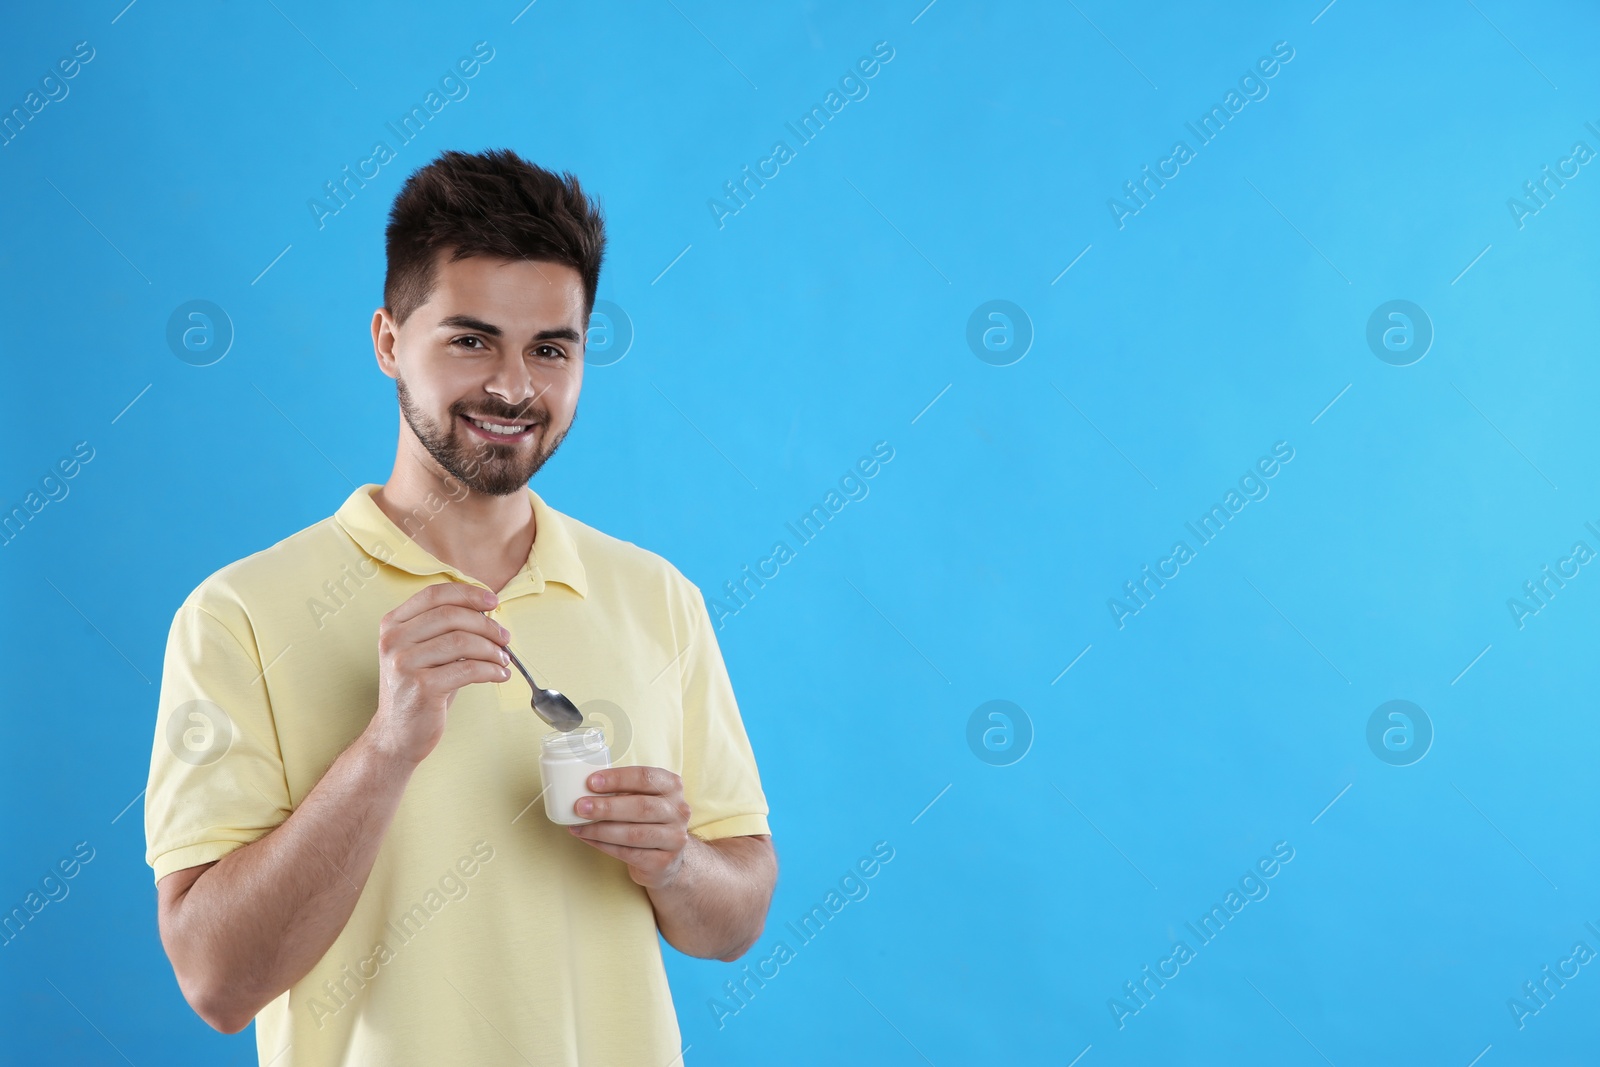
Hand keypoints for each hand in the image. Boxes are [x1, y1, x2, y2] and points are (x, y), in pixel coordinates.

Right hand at [366, 581, 509, 765]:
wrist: (397, 735)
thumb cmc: (419, 689)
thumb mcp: (425, 652)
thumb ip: (445, 629)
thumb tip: (486, 612)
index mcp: (393, 624)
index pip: (434, 594)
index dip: (467, 593)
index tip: (492, 601)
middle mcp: (393, 640)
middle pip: (451, 615)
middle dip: (486, 625)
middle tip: (504, 638)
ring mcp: (404, 663)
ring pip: (462, 641)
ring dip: (491, 649)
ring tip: (503, 659)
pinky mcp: (420, 686)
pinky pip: (468, 669)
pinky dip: (491, 670)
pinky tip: (499, 675)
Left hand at [566, 766, 692, 888]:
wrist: (667, 858)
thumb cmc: (647, 820)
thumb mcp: (643, 798)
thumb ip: (621, 791)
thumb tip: (584, 788)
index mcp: (672, 787)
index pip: (645, 777)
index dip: (617, 779)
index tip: (591, 782)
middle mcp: (678, 811)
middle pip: (641, 807)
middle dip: (606, 807)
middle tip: (580, 806)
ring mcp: (674, 838)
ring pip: (634, 833)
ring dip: (601, 829)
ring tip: (578, 825)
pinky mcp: (663, 861)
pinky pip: (629, 853)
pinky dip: (604, 846)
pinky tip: (587, 839)